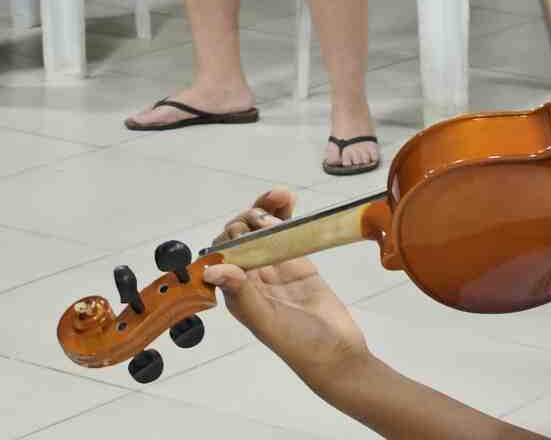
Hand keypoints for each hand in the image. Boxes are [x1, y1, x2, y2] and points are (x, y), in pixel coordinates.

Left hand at [203, 188, 370, 395]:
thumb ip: (242, 294)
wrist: (339, 352)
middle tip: (267, 215)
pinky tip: (289, 201)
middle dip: (249, 218)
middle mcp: (252, 277)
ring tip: (282, 197)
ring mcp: (275, 266)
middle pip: (241, 236)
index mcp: (237, 292)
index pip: (221, 254)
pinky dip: (284, 214)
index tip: (246, 229)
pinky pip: (285, 231)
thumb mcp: (267, 322)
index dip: (230, 236)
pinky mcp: (298, 261)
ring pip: (262, 229)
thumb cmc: (300, 346)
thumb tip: (211, 269)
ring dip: (266, 209)